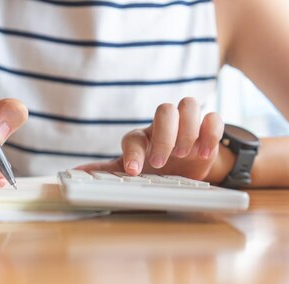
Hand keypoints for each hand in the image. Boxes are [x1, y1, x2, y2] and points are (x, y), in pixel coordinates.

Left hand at [78, 98, 231, 182]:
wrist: (185, 173)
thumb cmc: (155, 171)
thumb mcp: (132, 173)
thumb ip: (107, 171)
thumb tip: (75, 173)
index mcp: (142, 138)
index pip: (133, 137)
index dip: (133, 153)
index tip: (134, 172)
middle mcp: (164, 126)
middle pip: (164, 110)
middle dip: (164, 136)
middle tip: (162, 162)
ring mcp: (187, 124)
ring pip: (189, 104)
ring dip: (188, 129)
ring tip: (186, 155)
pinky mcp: (208, 129)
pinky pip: (213, 117)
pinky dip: (211, 132)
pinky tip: (205, 152)